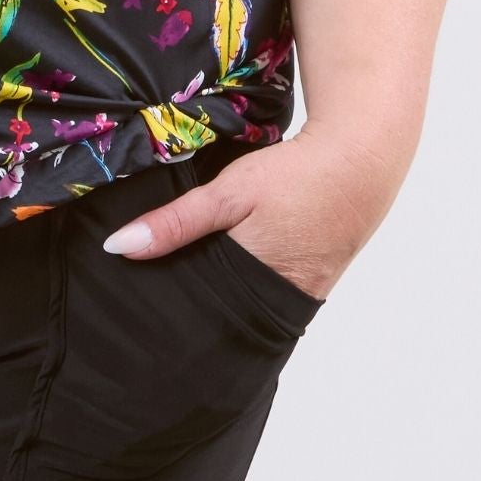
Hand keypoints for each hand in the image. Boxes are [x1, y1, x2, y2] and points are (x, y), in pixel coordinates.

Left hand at [98, 126, 396, 299]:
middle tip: (150, 306)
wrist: (362, 160)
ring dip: (220, 298)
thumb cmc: (296, 176)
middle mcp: (282, 302)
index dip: (171, 316)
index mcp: (256, 288)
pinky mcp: (313, 282)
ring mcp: (301, 296)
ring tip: (182, 289)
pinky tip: (229, 271)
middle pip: (223, 318)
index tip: (138, 315)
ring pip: (246, 307)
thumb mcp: (229, 193)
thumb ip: (175, 223)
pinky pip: (270, 294)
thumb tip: (118, 248)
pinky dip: (248, 285)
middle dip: (193, 312)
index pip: (201, 319)